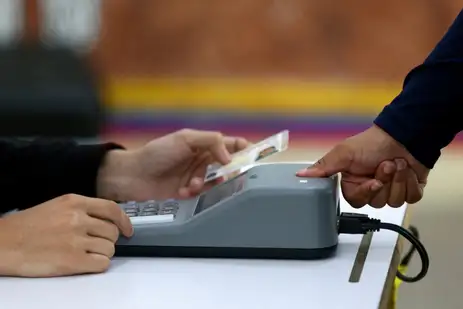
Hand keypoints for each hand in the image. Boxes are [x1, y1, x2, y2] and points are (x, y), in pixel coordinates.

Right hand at [0, 194, 132, 276]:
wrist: (3, 244)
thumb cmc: (27, 227)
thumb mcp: (57, 207)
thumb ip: (82, 210)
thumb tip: (108, 220)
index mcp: (74, 202)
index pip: (112, 209)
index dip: (124, 221)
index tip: (128, 230)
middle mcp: (78, 218)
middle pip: (113, 232)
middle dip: (108, 240)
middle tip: (94, 244)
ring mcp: (76, 240)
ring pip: (110, 249)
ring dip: (102, 254)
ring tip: (83, 254)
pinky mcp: (72, 261)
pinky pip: (102, 264)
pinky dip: (97, 265)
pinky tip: (84, 263)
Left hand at [97, 129, 249, 200]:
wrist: (133, 175)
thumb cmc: (157, 153)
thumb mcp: (184, 139)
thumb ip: (210, 141)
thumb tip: (229, 155)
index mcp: (200, 143)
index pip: (225, 142)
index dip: (240, 147)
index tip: (253, 152)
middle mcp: (199, 158)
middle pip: (223, 164)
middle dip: (225, 170)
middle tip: (227, 174)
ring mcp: (193, 175)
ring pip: (212, 180)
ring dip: (204, 182)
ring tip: (191, 185)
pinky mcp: (187, 190)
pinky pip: (200, 192)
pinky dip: (193, 192)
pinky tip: (182, 191)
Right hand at [296, 125, 429, 207]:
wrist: (404, 135)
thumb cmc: (372, 143)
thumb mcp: (344, 153)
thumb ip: (324, 167)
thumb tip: (299, 174)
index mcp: (354, 183)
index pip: (357, 201)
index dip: (367, 192)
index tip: (373, 180)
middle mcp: (371, 188)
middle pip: (377, 202)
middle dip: (384, 181)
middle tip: (386, 165)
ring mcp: (391, 190)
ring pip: (395, 201)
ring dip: (398, 179)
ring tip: (397, 163)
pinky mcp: (410, 190)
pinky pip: (411, 197)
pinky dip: (411, 181)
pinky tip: (408, 169)